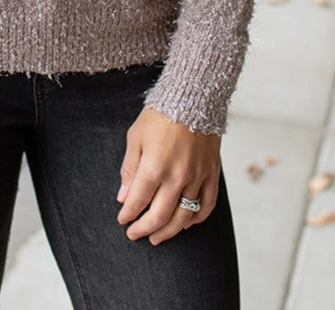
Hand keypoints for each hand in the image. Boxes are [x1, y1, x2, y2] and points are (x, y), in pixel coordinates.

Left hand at [117, 108, 220, 244]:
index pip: (138, 201)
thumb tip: (123, 197)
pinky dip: (196, 219)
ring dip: (169, 231)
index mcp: (154, 166)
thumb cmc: (160, 114)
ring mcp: (197, 177)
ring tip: (157, 238)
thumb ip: (129, 169)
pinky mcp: (212, 174)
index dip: (128, 215)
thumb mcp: (136, 137)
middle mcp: (177, 176)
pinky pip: (207, 205)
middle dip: (144, 229)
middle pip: (160, 216)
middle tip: (135, 235)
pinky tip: (185, 223)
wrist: (193, 96)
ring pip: (184, 216)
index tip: (122, 220)